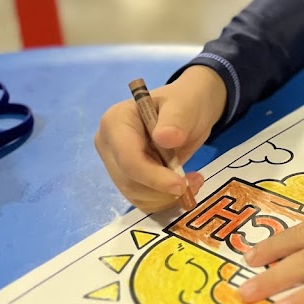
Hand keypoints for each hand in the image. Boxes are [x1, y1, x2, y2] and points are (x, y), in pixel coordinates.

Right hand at [95, 65, 226, 211]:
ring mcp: (116, 163)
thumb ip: (176, 119)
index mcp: (115, 122)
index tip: (181, 185)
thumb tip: (164, 137)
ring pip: (136, 195)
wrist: (189, 110)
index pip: (128, 160)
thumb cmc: (185, 103)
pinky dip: (165, 200)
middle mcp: (108, 145)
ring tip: (193, 182)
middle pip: (129, 182)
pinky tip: (184, 186)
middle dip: (162, 189)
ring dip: (166, 197)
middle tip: (194, 183)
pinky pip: (142, 199)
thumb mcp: (185, 105)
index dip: (153, 177)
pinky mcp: (127, 177)